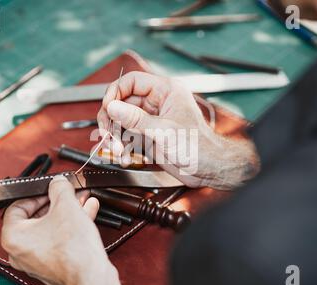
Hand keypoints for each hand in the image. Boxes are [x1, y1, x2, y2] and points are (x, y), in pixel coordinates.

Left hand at [1, 175, 123, 284]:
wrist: (90, 276)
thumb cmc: (73, 249)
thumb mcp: (66, 205)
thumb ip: (59, 188)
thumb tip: (58, 183)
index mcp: (13, 236)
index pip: (18, 206)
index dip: (37, 194)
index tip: (50, 189)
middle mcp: (20, 251)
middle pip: (36, 217)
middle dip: (57, 202)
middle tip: (68, 193)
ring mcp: (36, 260)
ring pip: (50, 228)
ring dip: (67, 212)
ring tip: (82, 201)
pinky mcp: (53, 265)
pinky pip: (58, 240)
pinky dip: (70, 227)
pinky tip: (86, 213)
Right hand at [97, 71, 258, 189]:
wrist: (208, 170)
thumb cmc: (198, 147)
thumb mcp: (164, 132)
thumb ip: (136, 119)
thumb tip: (113, 107)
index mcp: (166, 91)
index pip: (132, 81)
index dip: (115, 93)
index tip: (107, 108)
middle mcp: (157, 103)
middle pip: (122, 102)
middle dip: (112, 120)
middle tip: (108, 135)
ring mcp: (151, 119)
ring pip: (121, 121)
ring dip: (115, 136)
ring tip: (118, 151)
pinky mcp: (147, 135)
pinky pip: (126, 136)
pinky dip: (122, 147)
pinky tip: (124, 157)